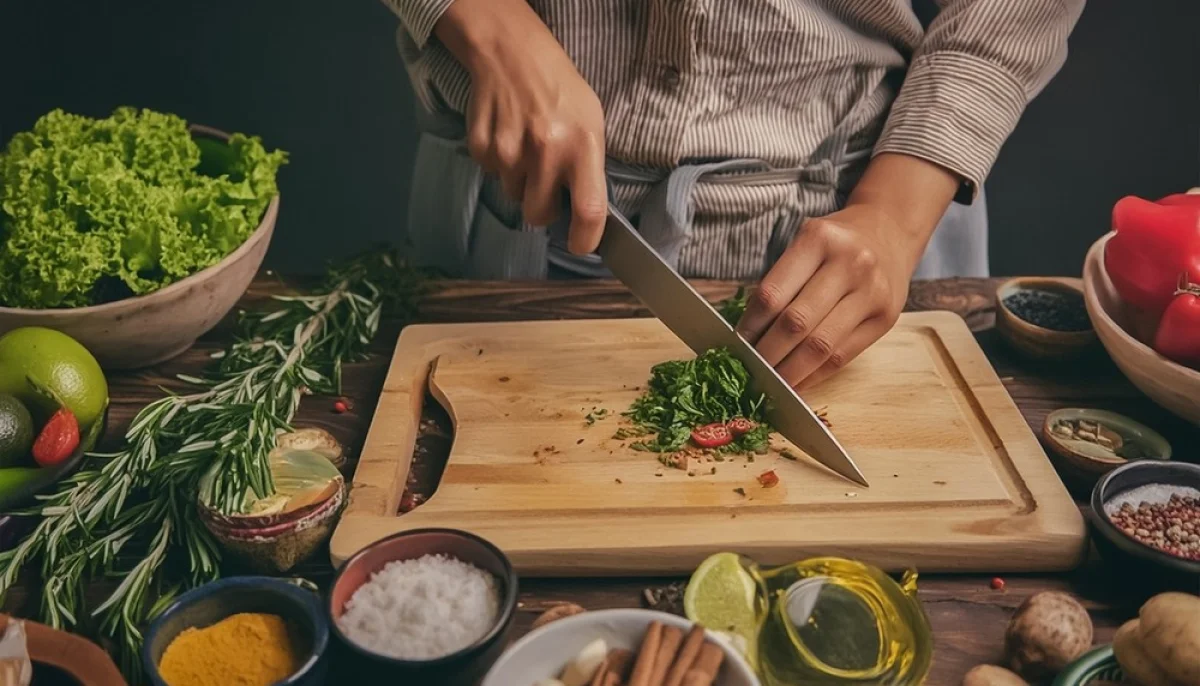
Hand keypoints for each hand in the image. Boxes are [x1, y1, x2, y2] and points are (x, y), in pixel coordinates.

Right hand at [436, 0, 607, 253]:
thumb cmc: (560, 91)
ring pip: (512, 195)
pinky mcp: (482, 146)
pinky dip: (498, 164)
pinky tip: (508, 136)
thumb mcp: (592, 123)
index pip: (589, 210)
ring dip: (520, 181)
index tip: (580, 245)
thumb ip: (590, 169)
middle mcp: (546, 151)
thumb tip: (587, 215)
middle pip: (537, 215)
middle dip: (541, 209)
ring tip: (526, 146)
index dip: (585, 240)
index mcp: (583, 146)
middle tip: (546, 184)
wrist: (514, 55)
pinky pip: (491, 175)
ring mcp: (510, 149)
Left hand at [735, 153, 961, 389]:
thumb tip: (748, 336)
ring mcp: (872, 292)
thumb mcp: (805, 244)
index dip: (749, 327)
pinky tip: (797, 383)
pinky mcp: (886, 318)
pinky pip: (843, 357)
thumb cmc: (835, 243)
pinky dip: (814, 375)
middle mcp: (849, 264)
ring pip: (820, 346)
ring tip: (770, 384)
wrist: (890, 231)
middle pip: (796, 323)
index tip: (735, 346)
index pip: (773, 294)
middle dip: (767, 355)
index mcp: (818, 239)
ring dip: (789, 372)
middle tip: (748, 371)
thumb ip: (781, 282)